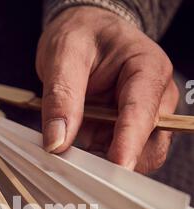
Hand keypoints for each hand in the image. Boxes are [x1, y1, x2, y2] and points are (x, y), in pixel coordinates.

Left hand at [36, 7, 178, 173]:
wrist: (85, 34)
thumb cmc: (81, 36)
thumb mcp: (64, 54)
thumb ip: (61, 96)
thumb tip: (57, 142)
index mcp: (148, 69)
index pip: (143, 113)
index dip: (129, 143)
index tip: (116, 166)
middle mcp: (155, 98)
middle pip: (150, 145)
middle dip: (117, 161)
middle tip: (78, 168)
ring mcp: (145, 120)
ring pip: (137, 159)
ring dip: (105, 165)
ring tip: (73, 155)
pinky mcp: (129, 135)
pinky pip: (119, 160)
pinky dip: (98, 164)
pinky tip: (78, 155)